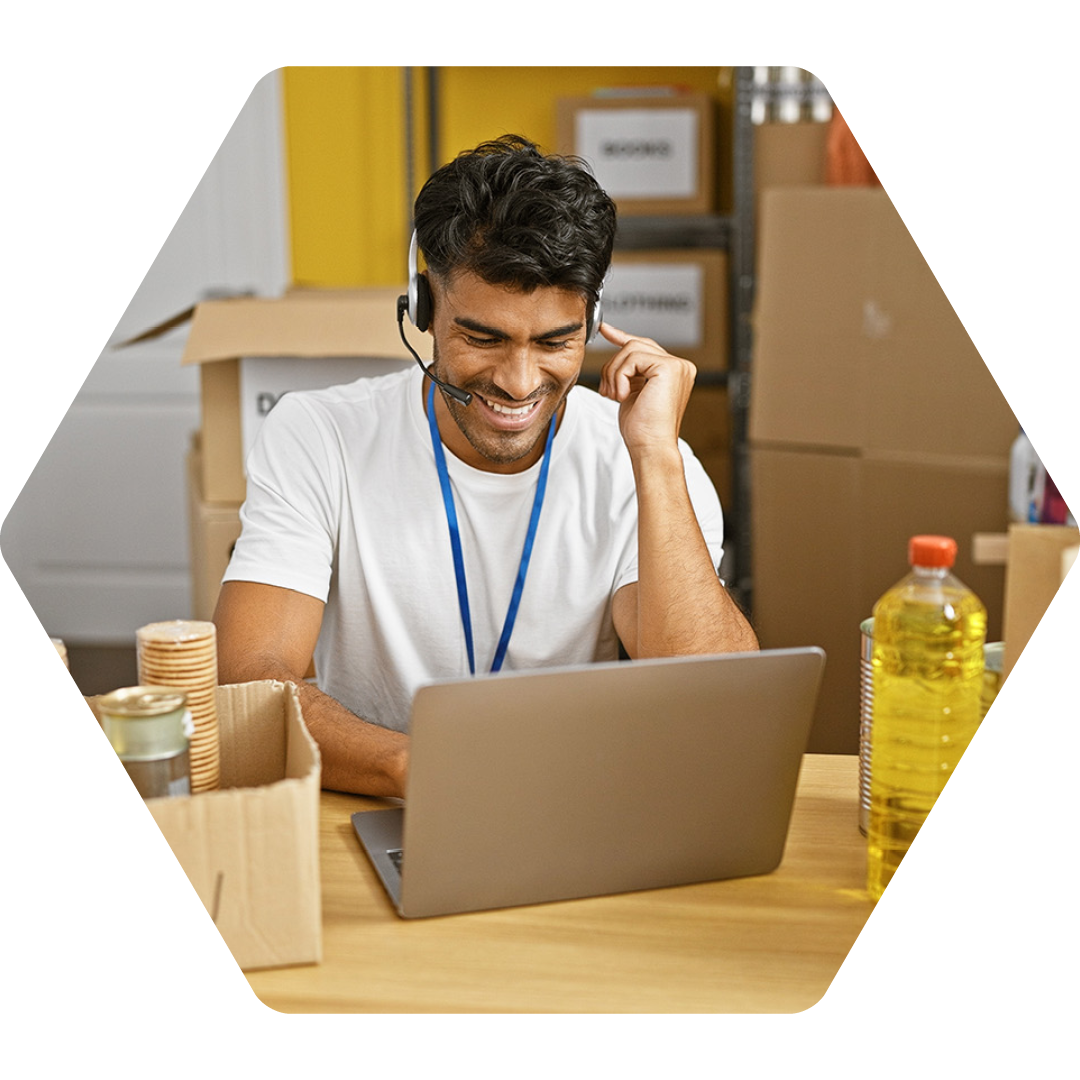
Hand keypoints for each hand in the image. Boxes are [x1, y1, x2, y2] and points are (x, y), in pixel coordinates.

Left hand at [597, 322, 696, 456]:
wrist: (651, 447)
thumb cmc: (643, 429)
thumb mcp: (631, 391)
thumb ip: (628, 369)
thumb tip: (615, 348)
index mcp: (674, 371)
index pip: (645, 346)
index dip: (622, 336)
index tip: (605, 331)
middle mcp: (680, 366)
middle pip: (635, 345)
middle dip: (613, 366)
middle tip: (608, 390)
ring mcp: (677, 365)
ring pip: (630, 350)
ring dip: (614, 374)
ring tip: (616, 396)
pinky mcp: (669, 367)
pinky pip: (632, 358)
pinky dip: (620, 377)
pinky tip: (624, 395)